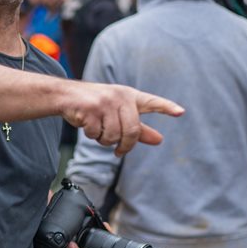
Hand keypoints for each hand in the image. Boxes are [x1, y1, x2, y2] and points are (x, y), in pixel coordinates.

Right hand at [63, 81, 183, 156]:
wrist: (65, 95)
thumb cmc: (95, 105)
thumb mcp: (118, 113)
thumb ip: (139, 128)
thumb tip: (159, 140)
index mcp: (129, 96)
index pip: (151, 102)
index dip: (166, 107)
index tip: (181, 112)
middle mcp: (120, 97)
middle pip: (132, 131)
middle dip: (124, 145)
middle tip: (119, 151)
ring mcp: (105, 102)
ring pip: (113, 136)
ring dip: (104, 140)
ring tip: (97, 129)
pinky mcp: (91, 109)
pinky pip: (96, 134)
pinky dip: (91, 135)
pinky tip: (86, 124)